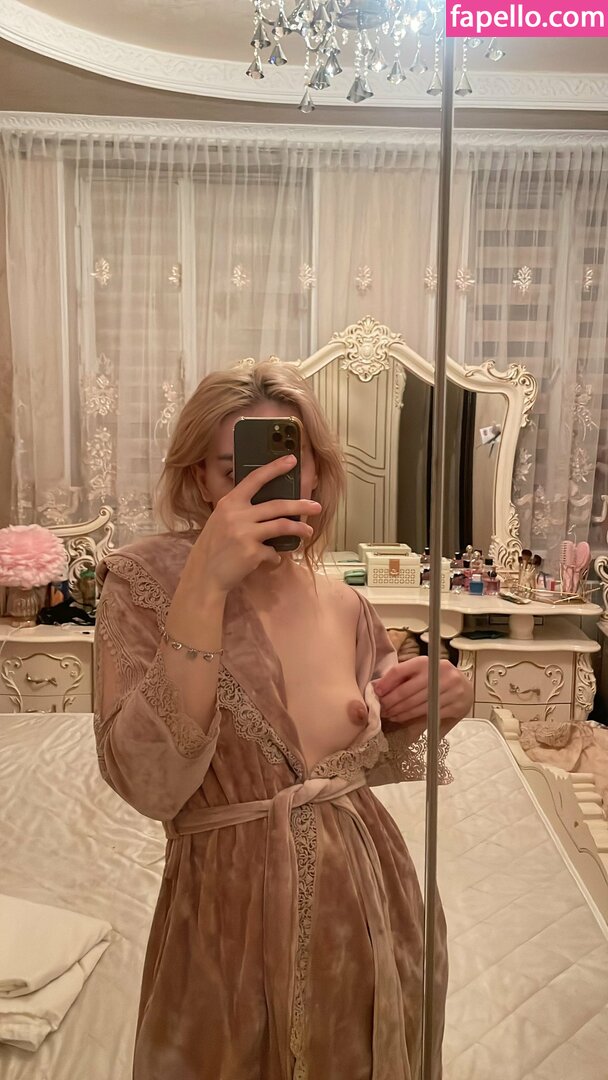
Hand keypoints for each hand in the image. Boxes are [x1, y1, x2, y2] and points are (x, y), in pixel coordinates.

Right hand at [183, 456, 321, 595]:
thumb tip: (271, 507)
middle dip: (301, 505)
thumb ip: (241, 510)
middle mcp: (237, 515)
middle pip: (277, 505)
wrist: (204, 574)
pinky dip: (275, 556)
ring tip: (308, 531)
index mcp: (229, 503)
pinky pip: (273, 552)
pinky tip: (272, 558)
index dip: (275, 468)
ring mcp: (245, 533)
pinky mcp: (252, 552)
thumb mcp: (221, 520)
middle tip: (316, 506)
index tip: (291, 460)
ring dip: (299, 529)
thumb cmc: (214, 546)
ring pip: (282, 526)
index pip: (255, 479)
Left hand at [373, 657, 472, 737]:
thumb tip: (376, 686)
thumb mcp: (420, 672)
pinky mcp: (454, 704)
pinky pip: (427, 713)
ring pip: (415, 704)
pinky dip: (411, 717)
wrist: (465, 688)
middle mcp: (438, 672)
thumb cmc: (436, 679)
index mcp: (425, 661)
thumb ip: (401, 677)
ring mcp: (449, 688)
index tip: (377, 693)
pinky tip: (402, 718)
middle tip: (381, 709)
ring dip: (399, 712)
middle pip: (406, 690)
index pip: (400, 670)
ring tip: (389, 715)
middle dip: (390, 702)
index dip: (386, 683)